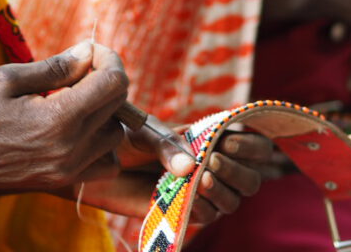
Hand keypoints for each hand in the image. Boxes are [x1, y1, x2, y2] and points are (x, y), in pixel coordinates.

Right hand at [0, 42, 129, 196]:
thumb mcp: (6, 78)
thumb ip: (55, 67)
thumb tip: (88, 52)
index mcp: (59, 118)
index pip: (114, 83)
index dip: (108, 58)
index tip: (89, 50)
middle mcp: (71, 148)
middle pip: (118, 105)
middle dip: (105, 78)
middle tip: (78, 68)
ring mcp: (69, 169)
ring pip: (116, 134)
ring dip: (105, 111)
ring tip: (74, 99)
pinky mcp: (62, 181)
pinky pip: (105, 162)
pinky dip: (101, 143)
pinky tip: (77, 129)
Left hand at [78, 128, 271, 224]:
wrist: (97, 162)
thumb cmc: (124, 140)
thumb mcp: (146, 133)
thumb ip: (169, 145)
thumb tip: (192, 168)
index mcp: (212, 142)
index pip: (253, 146)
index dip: (251, 145)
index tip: (229, 141)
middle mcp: (213, 168)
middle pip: (251, 179)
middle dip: (237, 171)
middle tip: (211, 161)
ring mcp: (200, 193)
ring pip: (233, 201)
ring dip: (223, 192)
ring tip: (201, 181)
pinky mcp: (183, 212)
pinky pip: (206, 217)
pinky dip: (202, 208)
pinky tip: (189, 197)